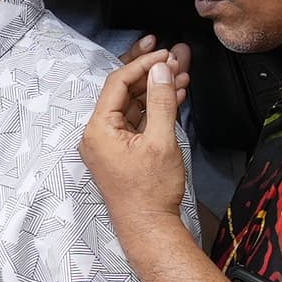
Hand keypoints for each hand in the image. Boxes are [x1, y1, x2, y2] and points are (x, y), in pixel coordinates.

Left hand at [81, 43, 192, 230]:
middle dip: (151, 72)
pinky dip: (157, 108)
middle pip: (125, 91)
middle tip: (174, 56)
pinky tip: (176, 94)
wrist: (150, 229)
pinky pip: (139, 121)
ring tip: (182, 72)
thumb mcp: (160, 141)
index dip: (142, 64)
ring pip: (135, 105)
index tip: (165, 53)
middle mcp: (100, 134)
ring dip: (158, 89)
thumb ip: (161, 101)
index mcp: (99, 130)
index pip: (117, 83)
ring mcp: (112, 143)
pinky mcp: (125, 151)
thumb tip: (162, 69)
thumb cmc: (151, 192)